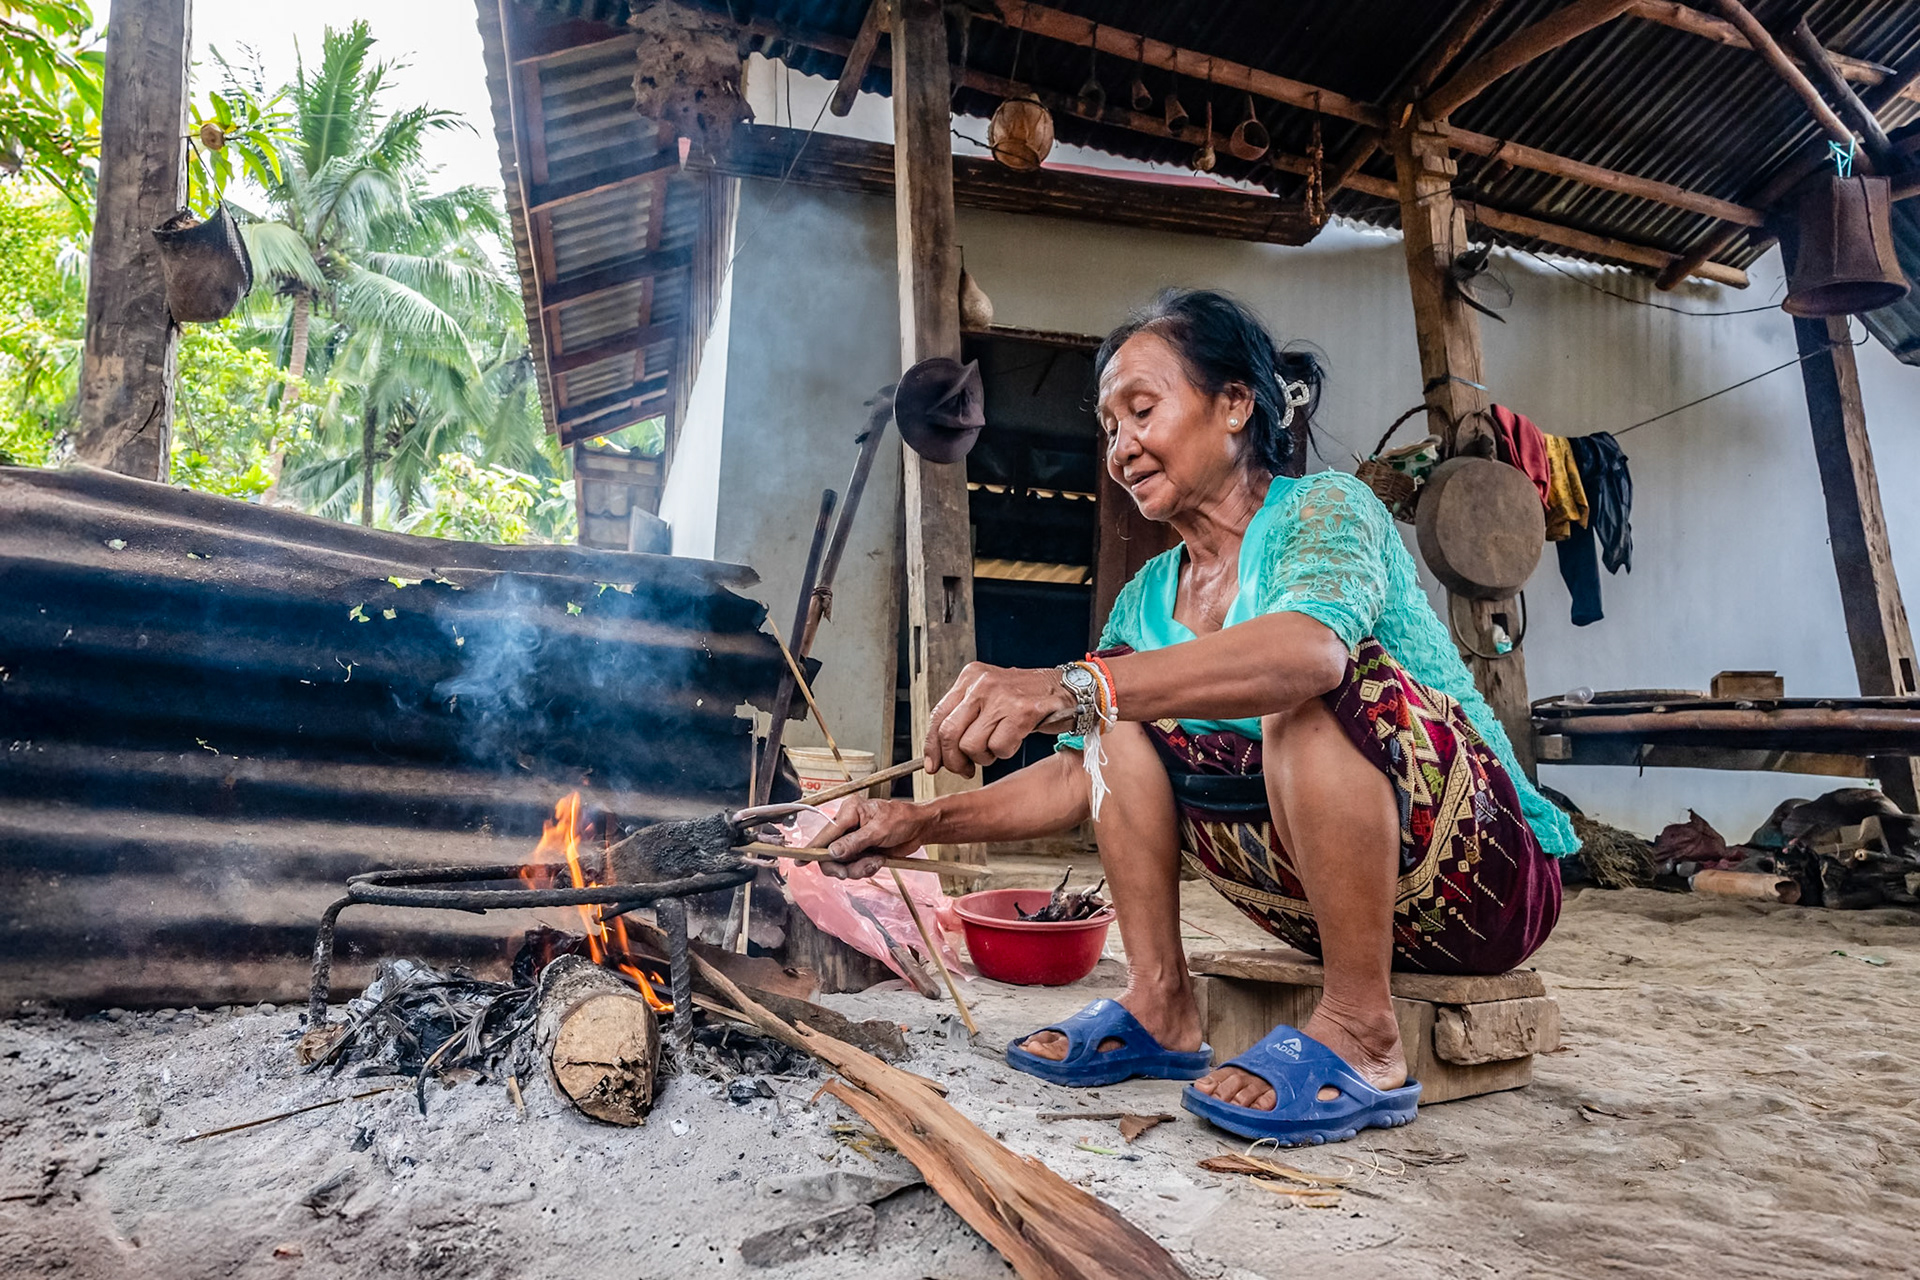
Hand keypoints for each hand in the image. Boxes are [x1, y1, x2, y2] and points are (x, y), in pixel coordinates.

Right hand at [806, 798, 936, 879]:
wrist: (920, 829)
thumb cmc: (902, 820)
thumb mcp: (879, 830)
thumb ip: (855, 842)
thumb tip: (832, 852)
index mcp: (848, 812)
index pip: (825, 833)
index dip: (812, 848)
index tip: (800, 861)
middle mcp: (846, 826)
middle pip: (829, 854)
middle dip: (842, 866)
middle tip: (854, 871)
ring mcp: (853, 841)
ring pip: (842, 864)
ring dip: (858, 868)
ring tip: (876, 860)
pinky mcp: (860, 853)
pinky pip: (854, 868)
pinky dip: (865, 869)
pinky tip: (879, 860)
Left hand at [924, 662, 1076, 776]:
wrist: (1069, 689)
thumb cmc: (1027, 698)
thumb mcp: (990, 696)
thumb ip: (964, 717)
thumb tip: (937, 755)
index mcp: (970, 676)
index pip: (937, 715)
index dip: (932, 746)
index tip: (932, 765)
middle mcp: (982, 683)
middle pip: (949, 733)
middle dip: (953, 760)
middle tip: (964, 769)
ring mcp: (1002, 696)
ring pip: (971, 744)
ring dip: (983, 757)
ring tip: (996, 748)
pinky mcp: (1022, 711)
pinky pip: (999, 748)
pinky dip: (1005, 753)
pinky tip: (1014, 741)